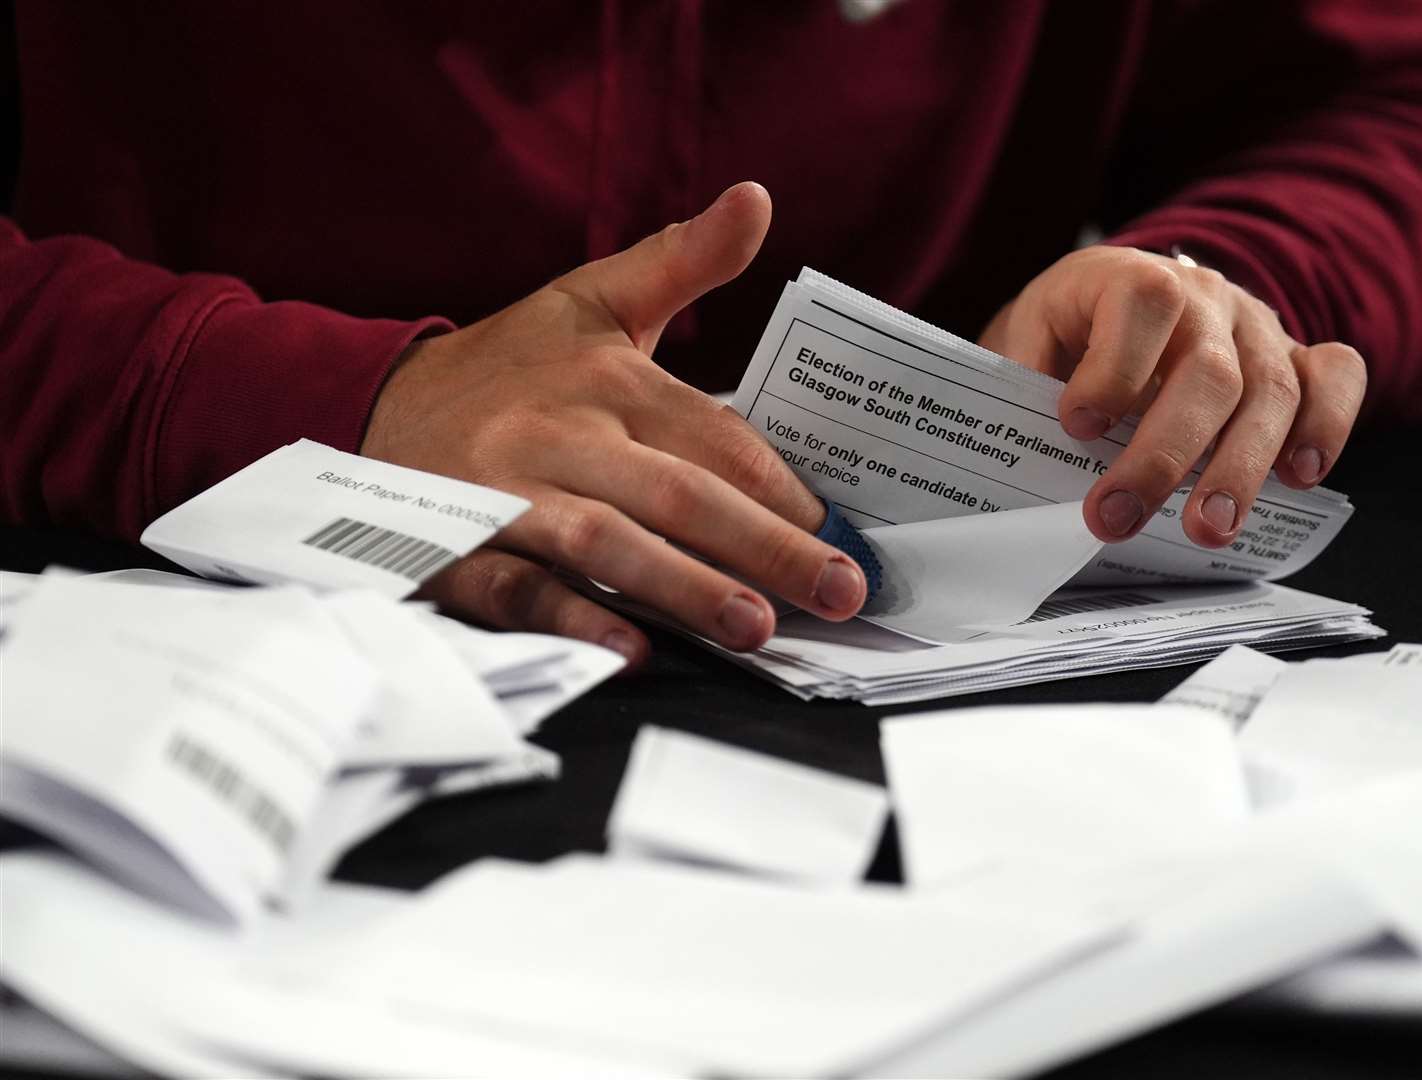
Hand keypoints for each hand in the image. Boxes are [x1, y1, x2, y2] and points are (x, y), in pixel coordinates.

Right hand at [361, 182, 868, 664]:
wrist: (375, 402)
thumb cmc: (510, 362)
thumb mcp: (592, 299)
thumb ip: (681, 260)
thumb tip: (757, 197)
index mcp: (606, 376)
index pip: (717, 437)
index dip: (787, 490)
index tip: (848, 538)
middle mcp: (562, 431)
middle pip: (679, 492)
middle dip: (765, 545)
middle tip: (840, 593)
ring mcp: (507, 492)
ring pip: (606, 540)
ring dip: (684, 585)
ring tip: (757, 628)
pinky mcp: (459, 548)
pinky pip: (519, 587)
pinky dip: (574, 615)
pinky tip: (633, 649)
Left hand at [979, 246, 1365, 546]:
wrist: (1111, 305)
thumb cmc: (1065, 337)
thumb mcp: (1025, 342)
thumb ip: (1022, 384)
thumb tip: (1024, 448)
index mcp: (1127, 276)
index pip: (1144, 302)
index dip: (1115, 368)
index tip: (1078, 426)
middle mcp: (1204, 297)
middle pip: (1209, 372)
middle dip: (1162, 455)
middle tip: (1117, 517)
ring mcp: (1256, 327)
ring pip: (1272, 392)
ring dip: (1239, 469)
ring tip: (1204, 530)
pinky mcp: (1294, 360)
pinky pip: (1336, 379)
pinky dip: (1327, 426)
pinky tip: (1298, 477)